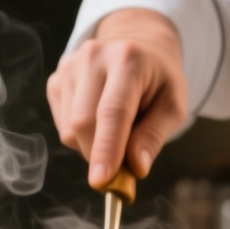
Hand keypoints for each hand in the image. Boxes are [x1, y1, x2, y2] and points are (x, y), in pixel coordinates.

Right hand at [46, 8, 188, 187]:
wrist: (137, 47)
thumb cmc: (159, 80)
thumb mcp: (173, 105)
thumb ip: (154, 136)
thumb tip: (136, 167)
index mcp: (128, 59)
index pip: (112, 111)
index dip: (106, 149)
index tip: (101, 181)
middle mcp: (93, 57)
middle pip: (83, 123)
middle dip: (100, 155)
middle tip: (123, 167)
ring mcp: (69, 66)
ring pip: (69, 129)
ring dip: (92, 145)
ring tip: (118, 129)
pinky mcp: (56, 79)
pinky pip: (62, 125)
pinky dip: (81, 136)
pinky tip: (99, 120)